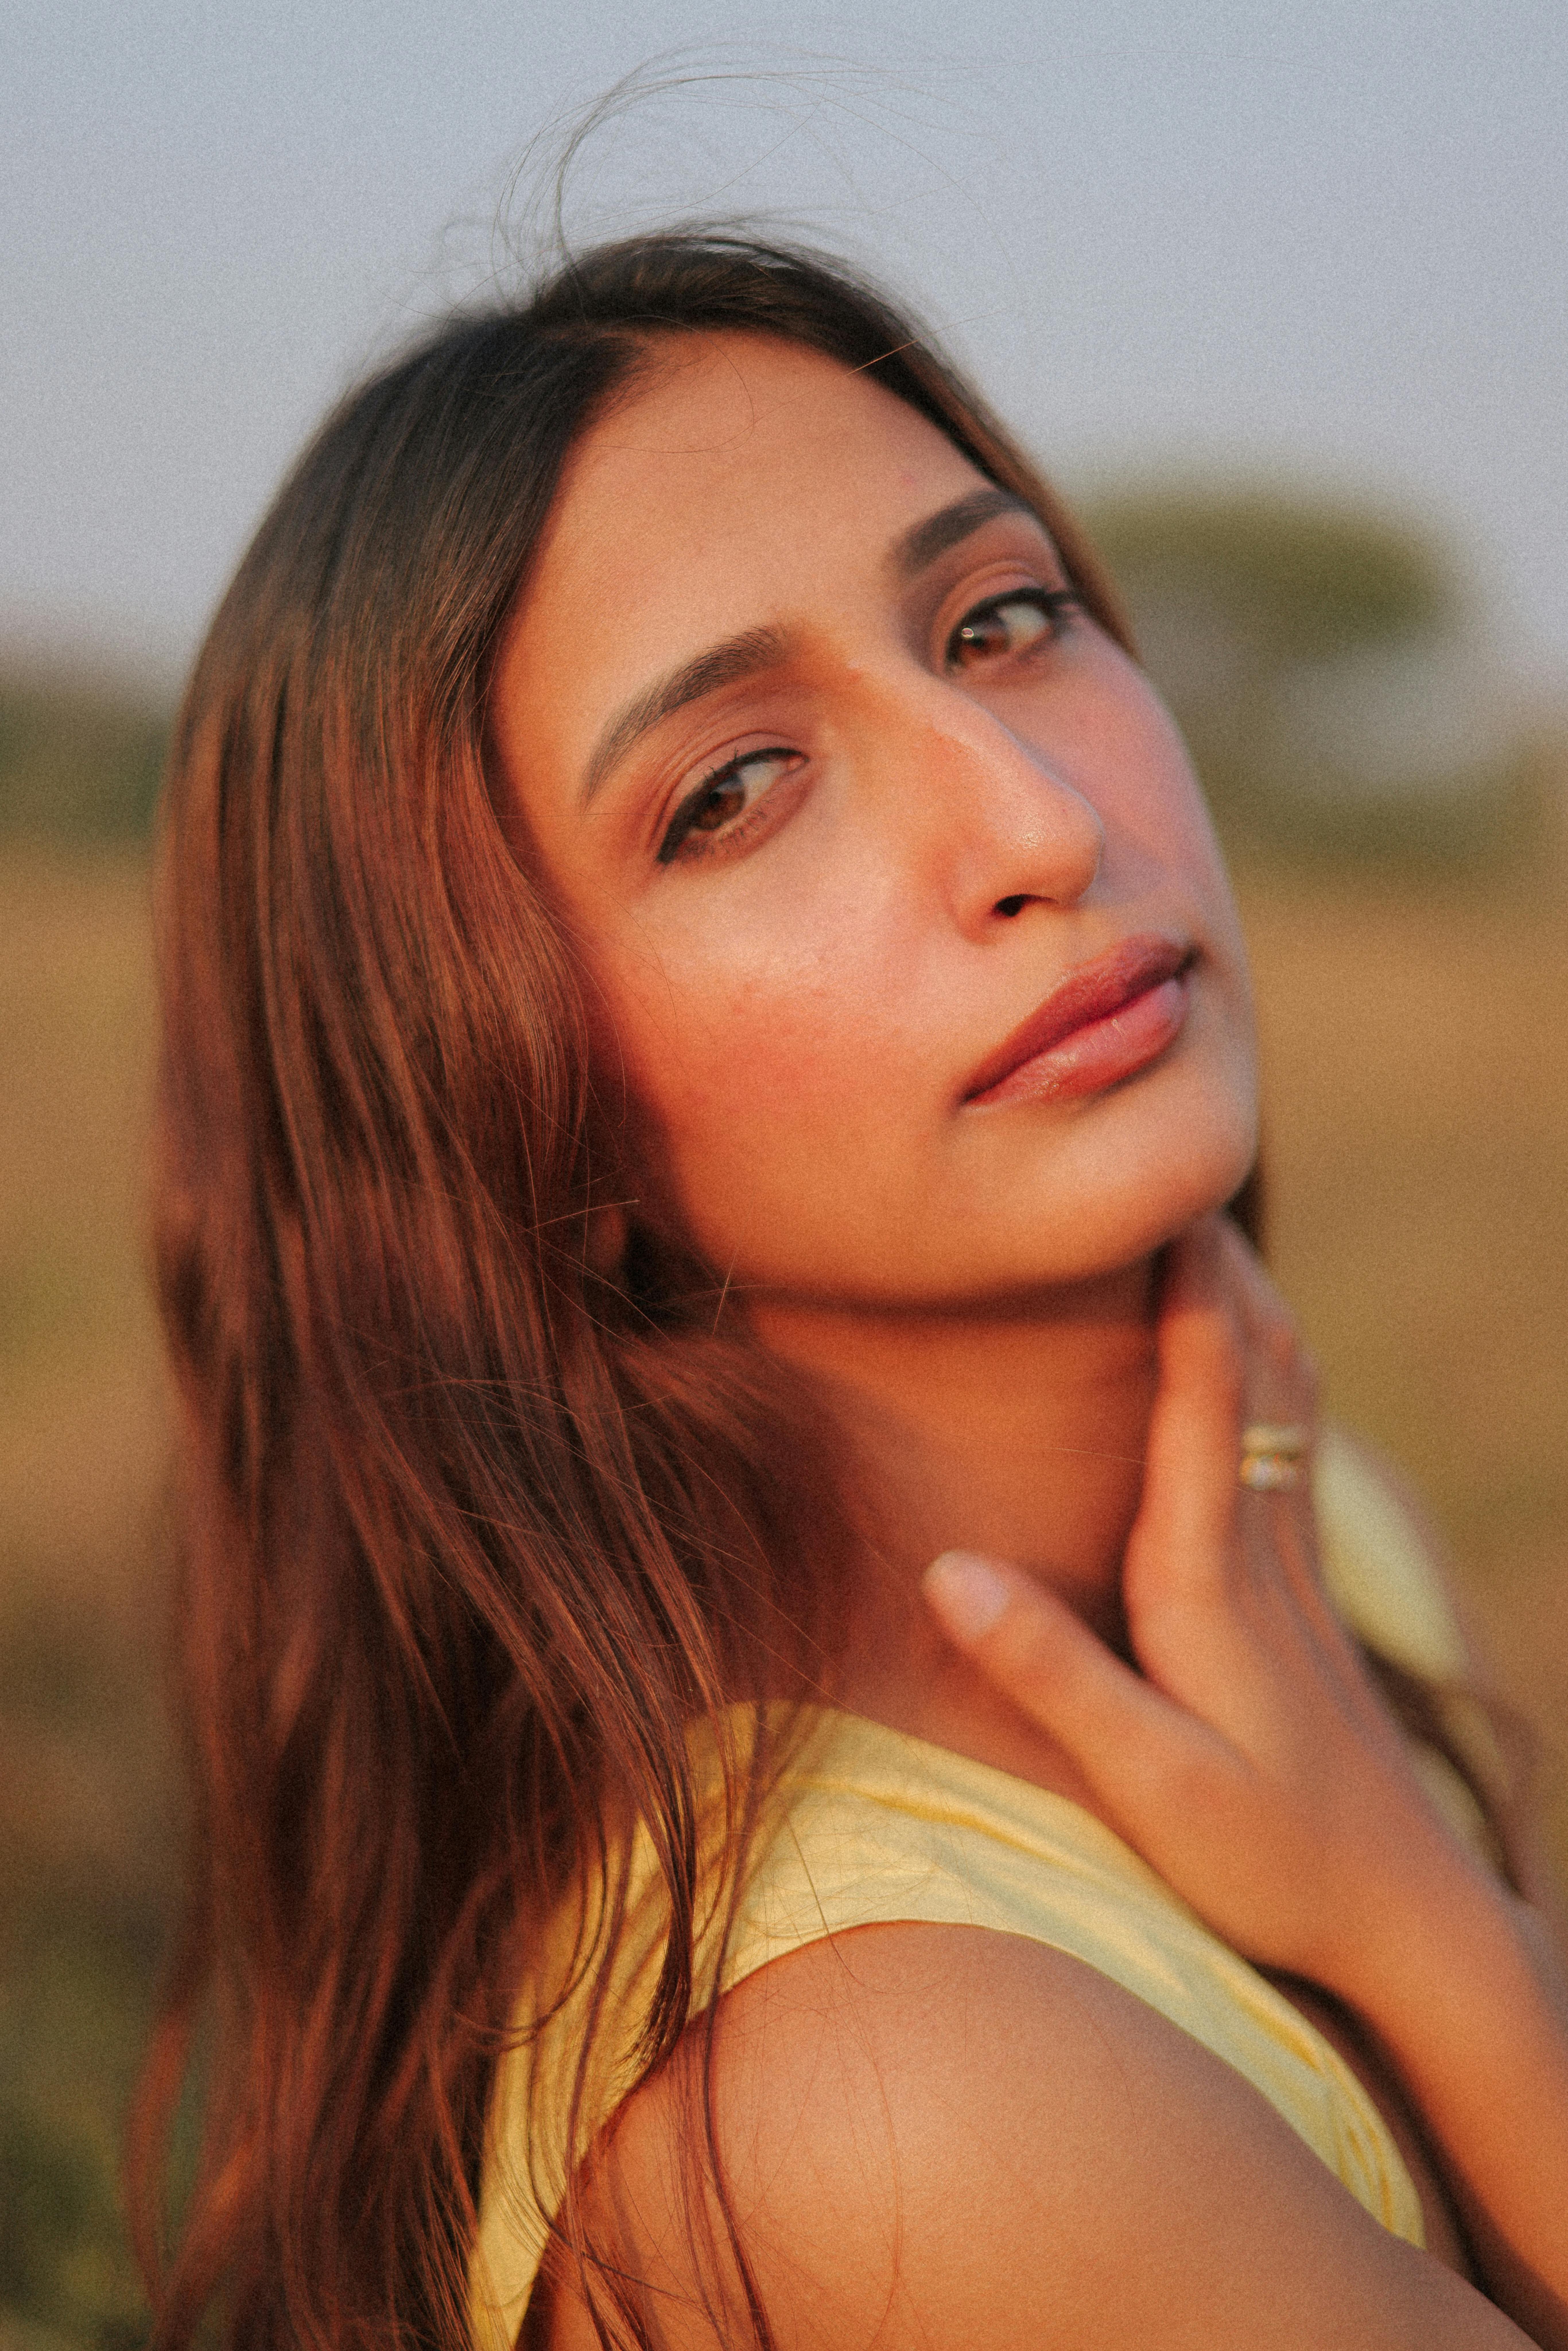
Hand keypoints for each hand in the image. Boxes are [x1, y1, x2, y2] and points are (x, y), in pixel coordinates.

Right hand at [923, 1213, 1499, 2006]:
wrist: (1408, 1916)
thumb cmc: (1272, 1860)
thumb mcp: (1149, 1787)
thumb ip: (1051, 1677)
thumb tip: (947, 1571)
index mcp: (1213, 1585)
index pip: (1208, 1400)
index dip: (1188, 1293)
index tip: (1161, 1194)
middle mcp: (1261, 1556)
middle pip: (1259, 1369)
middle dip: (1221, 1263)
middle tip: (1180, 1165)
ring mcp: (1294, 1573)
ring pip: (1289, 1397)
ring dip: (1252, 1302)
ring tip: (1213, 1227)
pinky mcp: (1304, 1598)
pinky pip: (1297, 1444)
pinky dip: (1274, 1369)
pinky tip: (1260, 1354)